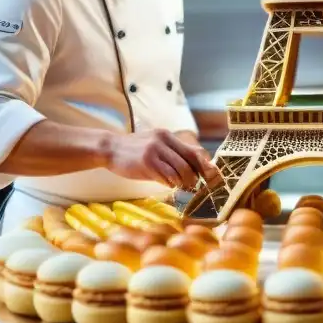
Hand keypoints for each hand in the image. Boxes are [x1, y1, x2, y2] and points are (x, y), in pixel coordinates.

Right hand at [103, 129, 217, 190]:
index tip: (212, 177)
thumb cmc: (134, 150)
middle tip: (194, 186)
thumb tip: (195, 166)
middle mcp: (163, 141)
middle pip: (190, 161)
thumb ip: (172, 152)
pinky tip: (167, 184)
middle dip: (196, 177)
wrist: (110, 148)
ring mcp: (155, 151)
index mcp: (167, 136)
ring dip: (183, 182)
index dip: (205, 165)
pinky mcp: (147, 163)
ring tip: (181, 186)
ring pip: (180, 170)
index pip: (194, 151)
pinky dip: (170, 183)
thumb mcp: (155, 144)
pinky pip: (166, 176)